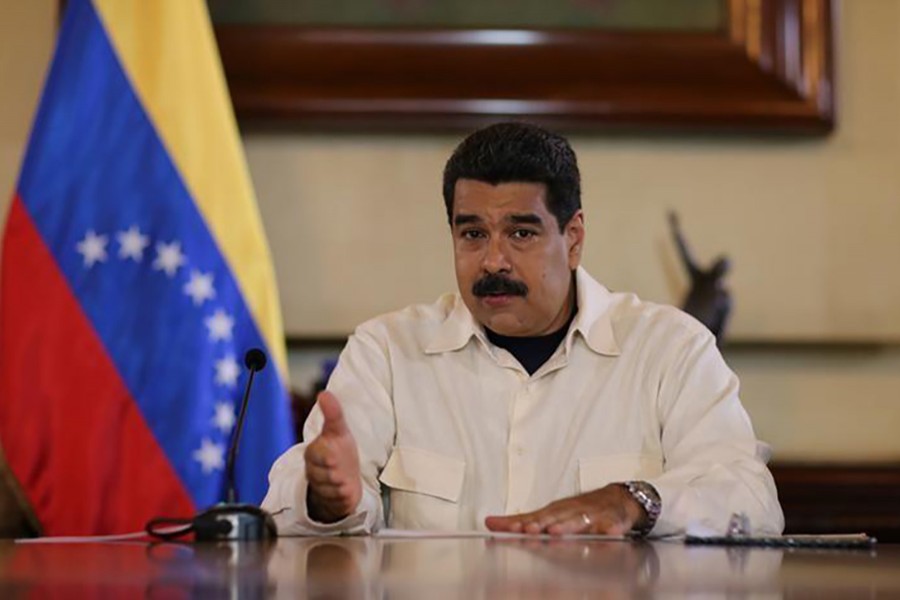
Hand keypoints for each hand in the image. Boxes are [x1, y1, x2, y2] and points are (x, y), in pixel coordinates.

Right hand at [304, 391, 362, 522]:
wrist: (343, 478)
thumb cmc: (341, 451)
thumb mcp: (339, 430)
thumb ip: (333, 413)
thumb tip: (324, 393)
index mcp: (313, 452)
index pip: (316, 454)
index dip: (329, 455)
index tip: (335, 454)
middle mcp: (313, 470)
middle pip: (327, 472)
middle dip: (337, 470)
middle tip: (341, 467)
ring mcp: (321, 487)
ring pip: (333, 487)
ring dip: (342, 482)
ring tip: (343, 477)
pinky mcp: (331, 501)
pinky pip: (338, 501)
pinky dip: (345, 495)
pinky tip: (346, 489)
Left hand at [484, 484, 644, 535]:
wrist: (615, 499)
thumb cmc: (577, 509)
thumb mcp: (548, 513)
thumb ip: (519, 521)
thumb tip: (489, 522)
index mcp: (554, 512)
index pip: (535, 518)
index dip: (522, 523)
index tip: (510, 528)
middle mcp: (570, 512)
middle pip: (554, 518)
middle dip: (541, 524)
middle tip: (529, 529)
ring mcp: (590, 516)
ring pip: (579, 521)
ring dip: (568, 525)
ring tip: (557, 531)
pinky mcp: (611, 521)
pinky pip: (611, 526)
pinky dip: (610, 529)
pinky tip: (610, 533)